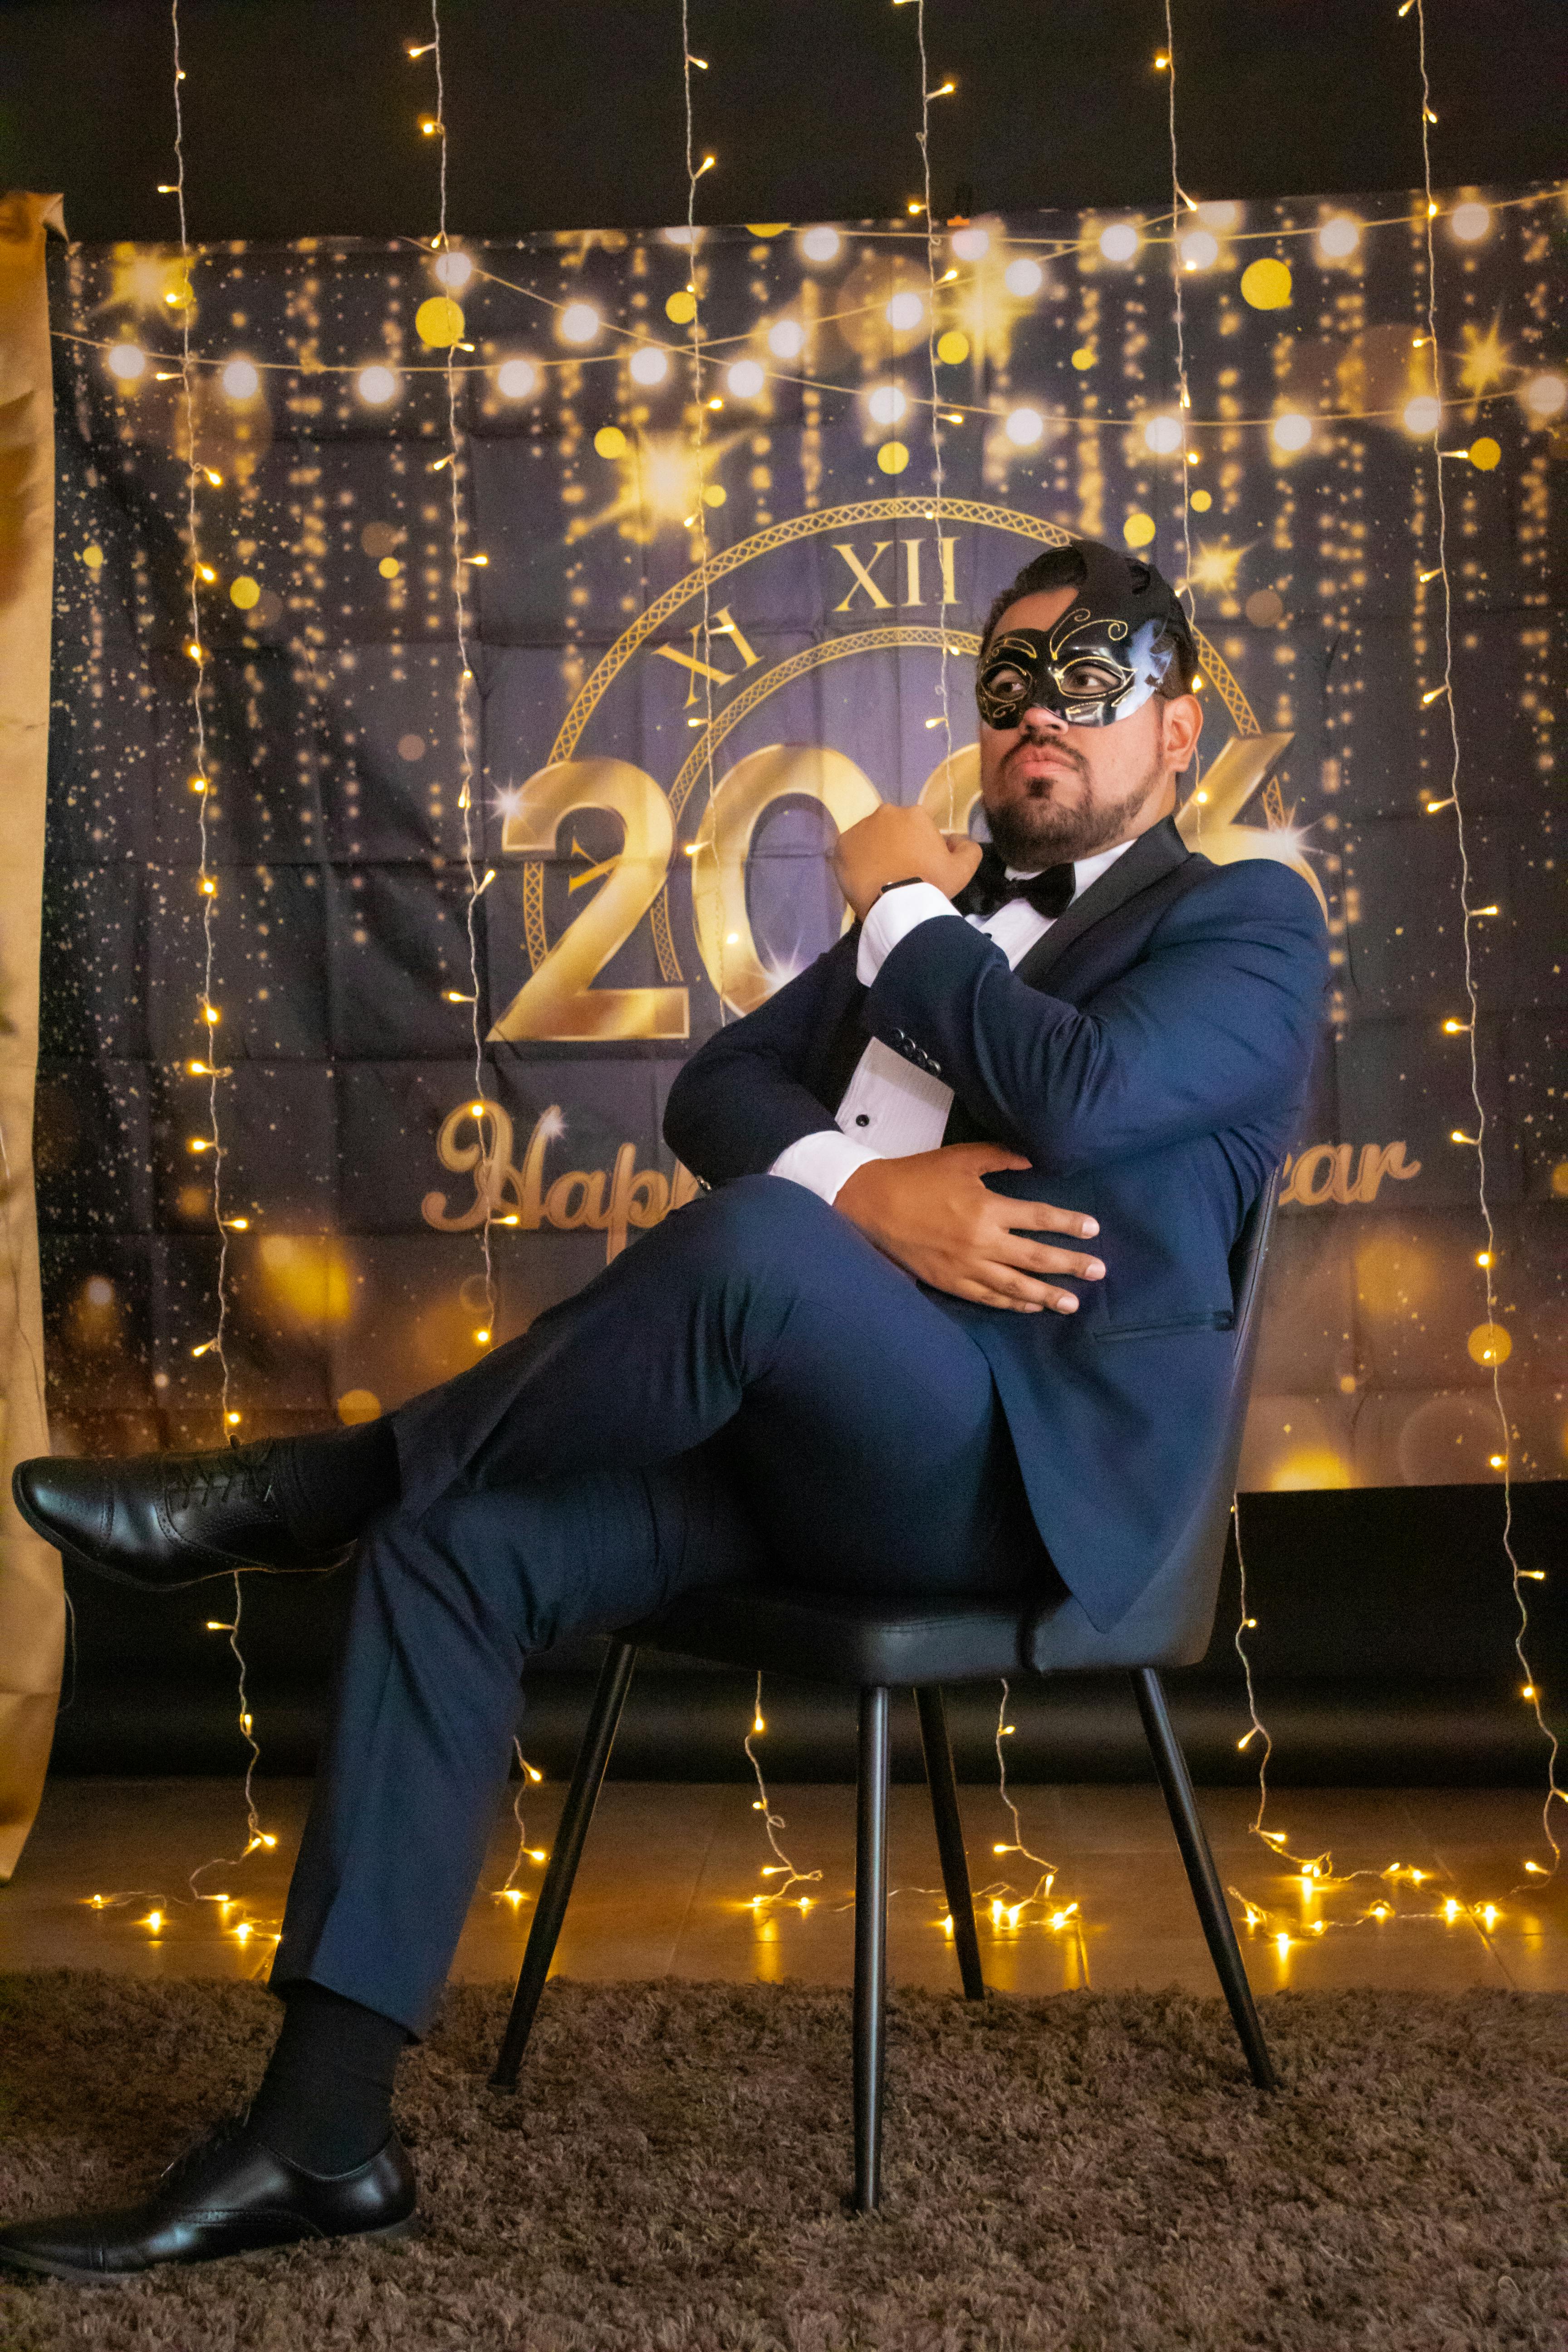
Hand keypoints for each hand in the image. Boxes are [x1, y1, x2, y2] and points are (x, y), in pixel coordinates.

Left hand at [831, 803, 983, 920]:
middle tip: (900, 871)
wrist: (896, 907)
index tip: (920, 865)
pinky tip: (865, 878)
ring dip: (876, 850)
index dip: (920, 845)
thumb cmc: (931, 885)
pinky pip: (851, 850)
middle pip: (893, 828)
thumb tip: (957, 839)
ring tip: (881, 876)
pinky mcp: (842, 845)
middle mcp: (886, 813)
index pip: (918, 826)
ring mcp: (861, 828)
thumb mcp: (962, 869)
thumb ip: (968, 848)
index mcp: (915, 814)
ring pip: (871, 837)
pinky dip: (857, 860)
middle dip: (896, 844)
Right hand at [835, 1145, 1103, 1312]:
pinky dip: (1011, 1304)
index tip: (1093, 1229)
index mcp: (987, 1208)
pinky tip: (1030, 1307)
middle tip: (1099, 1271)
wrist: (873, 1204)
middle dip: (1070, 1265)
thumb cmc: (918, 1176)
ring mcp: (966, 1267)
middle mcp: (981, 1242)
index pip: (1039, 1219)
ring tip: (1072, 1303)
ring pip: (1015, 1287)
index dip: (1069, 1224)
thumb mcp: (961, 1159)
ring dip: (1047, 1296)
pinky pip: (988, 1298)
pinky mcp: (950, 1282)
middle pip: (1036, 1258)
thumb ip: (1001, 1158)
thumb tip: (1033, 1163)